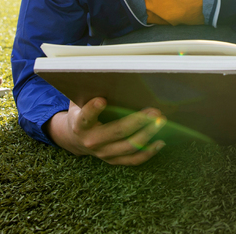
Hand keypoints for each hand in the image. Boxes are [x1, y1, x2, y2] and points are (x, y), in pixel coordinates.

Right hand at [46, 98, 166, 165]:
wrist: (74, 138)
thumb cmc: (82, 112)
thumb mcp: (80, 101)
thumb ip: (90, 91)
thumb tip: (109, 75)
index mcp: (80, 124)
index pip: (86, 117)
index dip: (93, 110)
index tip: (102, 100)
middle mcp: (91, 141)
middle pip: (117, 132)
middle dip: (137, 121)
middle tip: (154, 111)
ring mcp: (103, 153)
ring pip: (128, 147)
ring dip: (147, 134)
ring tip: (161, 122)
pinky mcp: (113, 160)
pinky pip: (133, 160)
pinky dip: (148, 152)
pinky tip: (160, 142)